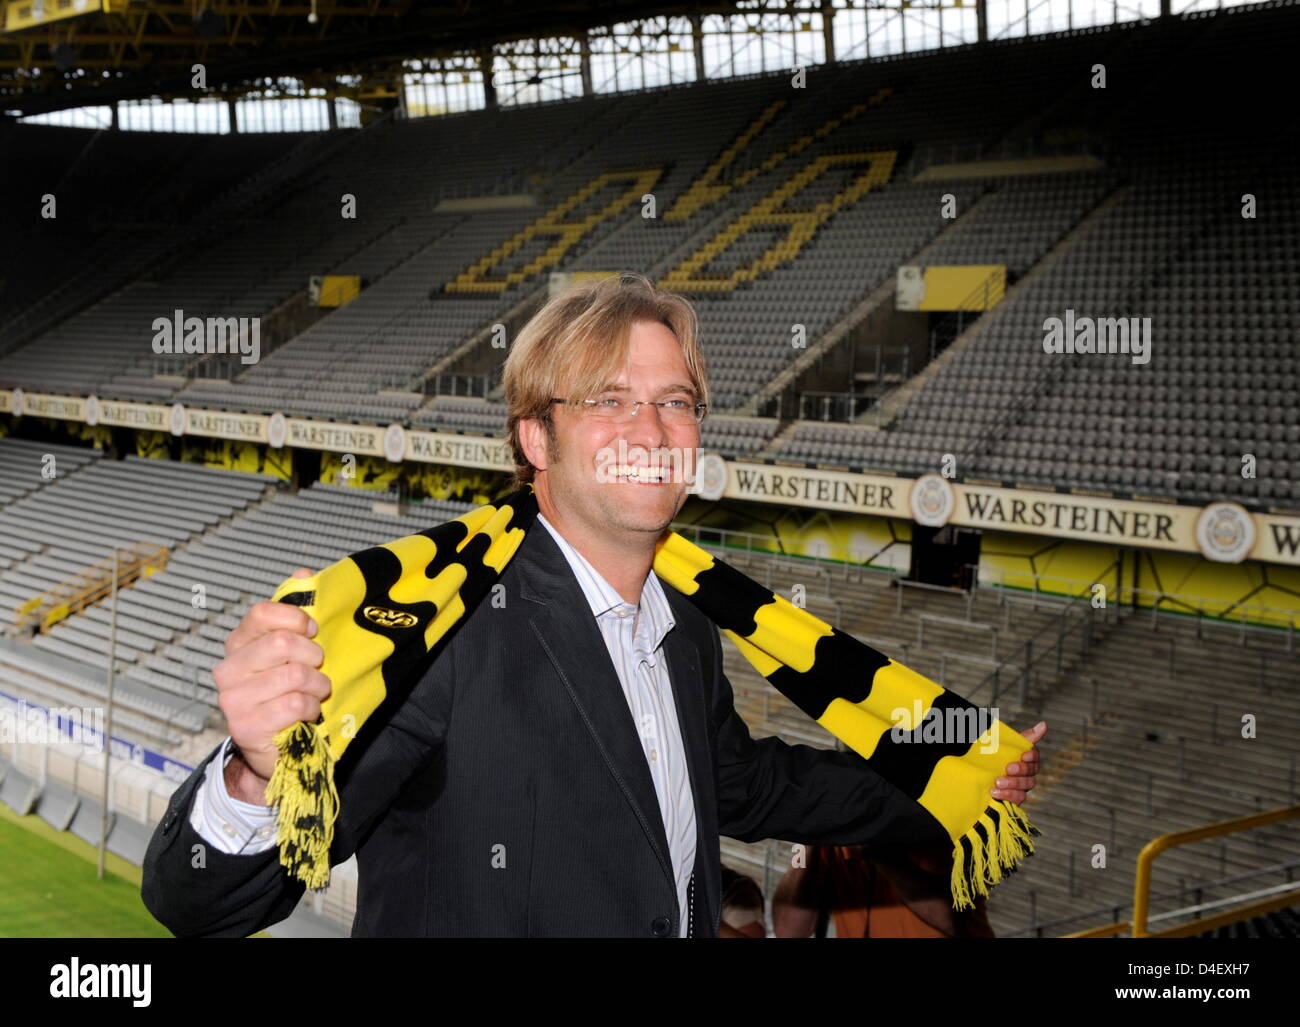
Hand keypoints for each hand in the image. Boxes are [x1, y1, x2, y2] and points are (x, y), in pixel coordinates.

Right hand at [213, 568, 330, 791]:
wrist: (277, 745)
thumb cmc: (286, 691)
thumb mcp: (293, 650)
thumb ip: (296, 612)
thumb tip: (302, 574)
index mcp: (239, 644)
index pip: (261, 613)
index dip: (296, 618)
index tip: (313, 630)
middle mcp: (228, 669)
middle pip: (282, 643)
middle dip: (313, 655)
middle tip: (318, 667)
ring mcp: (233, 699)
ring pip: (293, 675)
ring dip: (317, 685)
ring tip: (315, 692)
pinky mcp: (246, 726)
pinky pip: (293, 704)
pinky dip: (310, 707)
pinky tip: (307, 712)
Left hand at [991, 721, 1045, 804]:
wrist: (976, 775)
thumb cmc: (993, 758)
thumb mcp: (1003, 745)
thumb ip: (1024, 737)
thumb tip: (1044, 724)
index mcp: (1025, 759)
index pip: (1035, 757)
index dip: (1032, 756)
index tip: (1023, 755)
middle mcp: (1026, 774)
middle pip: (1031, 772)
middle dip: (1021, 770)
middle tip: (1007, 768)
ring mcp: (1021, 787)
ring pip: (1026, 787)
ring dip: (1012, 784)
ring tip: (997, 782)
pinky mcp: (1013, 799)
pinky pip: (1016, 799)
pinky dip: (1007, 795)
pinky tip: (995, 792)